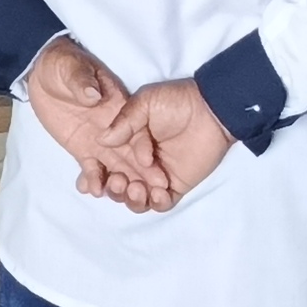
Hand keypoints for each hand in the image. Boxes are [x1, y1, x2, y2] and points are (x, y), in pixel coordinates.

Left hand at [24, 36, 162, 206]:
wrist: (44, 72)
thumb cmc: (63, 62)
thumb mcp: (71, 66)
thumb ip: (82, 81)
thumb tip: (92, 95)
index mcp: (118, 104)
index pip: (136, 127)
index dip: (143, 143)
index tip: (149, 161)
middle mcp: (114, 126)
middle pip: (132, 152)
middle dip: (142, 172)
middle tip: (151, 193)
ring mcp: (99, 140)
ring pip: (116, 164)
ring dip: (123, 180)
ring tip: (123, 195)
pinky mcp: (83, 149)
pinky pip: (92, 167)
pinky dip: (95, 179)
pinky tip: (96, 190)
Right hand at [101, 77, 236, 213]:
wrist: (211, 110)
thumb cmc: (176, 102)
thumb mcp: (145, 103)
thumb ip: (125, 122)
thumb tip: (102, 140)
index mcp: (128, 144)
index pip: (107, 165)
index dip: (98, 175)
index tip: (95, 179)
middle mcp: (139, 164)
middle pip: (120, 186)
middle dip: (115, 189)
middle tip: (120, 180)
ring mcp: (158, 176)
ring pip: (138, 199)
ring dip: (133, 199)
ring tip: (138, 188)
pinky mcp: (177, 185)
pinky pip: (162, 204)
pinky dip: (157, 202)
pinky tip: (158, 192)